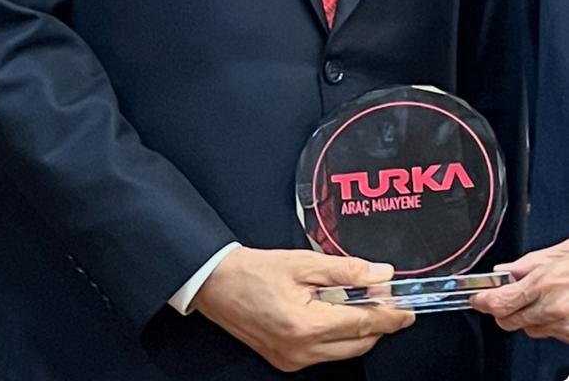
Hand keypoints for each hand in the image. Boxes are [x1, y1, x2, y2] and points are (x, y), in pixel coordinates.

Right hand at [192, 245, 414, 371]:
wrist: (215, 284)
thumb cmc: (253, 270)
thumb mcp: (302, 262)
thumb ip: (346, 270)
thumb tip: (381, 274)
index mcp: (306, 327)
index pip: (363, 324)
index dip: (389, 316)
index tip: (408, 309)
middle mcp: (302, 352)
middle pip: (358, 343)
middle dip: (378, 323)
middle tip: (388, 298)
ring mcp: (293, 361)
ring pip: (344, 352)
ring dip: (360, 330)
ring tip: (365, 301)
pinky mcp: (286, 361)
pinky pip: (326, 353)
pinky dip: (339, 335)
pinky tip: (339, 313)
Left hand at [473, 240, 568, 341]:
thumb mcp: (553, 255)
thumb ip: (522, 266)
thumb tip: (500, 272)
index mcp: (541, 284)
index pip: (499, 302)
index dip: (482, 301)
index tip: (476, 299)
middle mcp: (550, 309)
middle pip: (509, 322)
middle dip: (503, 311)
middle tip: (510, 296)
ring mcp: (561, 326)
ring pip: (529, 330)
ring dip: (529, 318)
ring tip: (544, 299)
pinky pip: (549, 335)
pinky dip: (548, 325)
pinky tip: (558, 308)